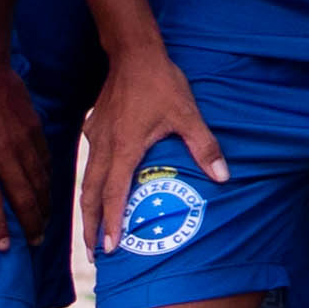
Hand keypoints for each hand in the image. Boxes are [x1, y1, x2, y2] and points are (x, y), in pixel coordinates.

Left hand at [0, 38, 48, 249]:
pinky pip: (44, 157)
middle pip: (22, 195)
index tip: (3, 247)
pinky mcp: (32, 126)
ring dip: (43, 203)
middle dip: (30, 222)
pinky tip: (48, 186)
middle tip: (34, 242)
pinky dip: (48, 176)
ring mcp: (21, 139)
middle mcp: (3, 153)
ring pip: (38, 179)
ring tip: (45, 222)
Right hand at [81, 40, 226, 255]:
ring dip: (87, 208)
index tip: (109, 249)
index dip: (111, 223)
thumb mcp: (187, 114)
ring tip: (90, 232)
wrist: (133, 52)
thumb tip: (223, 177)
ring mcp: (96, 136)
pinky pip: (88, 161)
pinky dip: (89, 182)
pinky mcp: (94, 126)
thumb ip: (204, 147)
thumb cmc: (161, 83)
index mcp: (125, 149)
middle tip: (94, 255)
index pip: (113, 195)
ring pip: (85, 180)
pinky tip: (94, 188)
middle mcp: (105, 147)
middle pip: (90, 195)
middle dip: (91, 227)